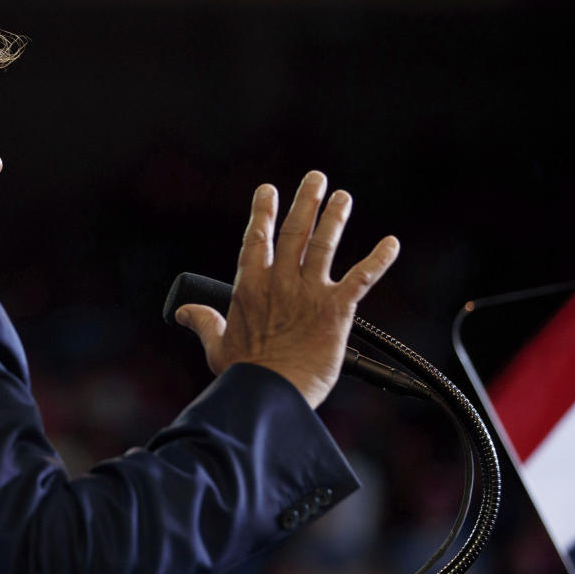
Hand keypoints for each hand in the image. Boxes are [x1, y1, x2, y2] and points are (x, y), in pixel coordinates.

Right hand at [175, 170, 399, 408]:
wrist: (270, 394)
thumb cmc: (243, 376)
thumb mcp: (215, 346)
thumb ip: (203, 322)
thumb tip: (183, 311)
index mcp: (250, 287)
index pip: (257, 239)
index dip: (263, 212)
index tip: (267, 191)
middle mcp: (280, 282)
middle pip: (294, 231)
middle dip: (305, 201)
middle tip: (315, 179)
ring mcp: (309, 293)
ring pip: (324, 245)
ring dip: (335, 217)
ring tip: (343, 196)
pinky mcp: (336, 310)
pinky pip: (362, 278)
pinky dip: (379, 259)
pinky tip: (391, 244)